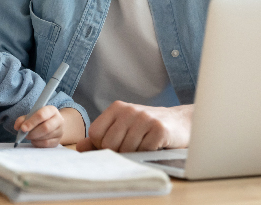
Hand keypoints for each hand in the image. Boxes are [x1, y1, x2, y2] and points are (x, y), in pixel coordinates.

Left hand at [14, 105, 64, 147]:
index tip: (23, 128)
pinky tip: (34, 140)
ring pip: (45, 137)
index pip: (42, 115)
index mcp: (51, 110)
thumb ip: (23, 119)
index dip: (31, 122)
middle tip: (25, 134)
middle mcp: (58, 119)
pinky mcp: (58, 140)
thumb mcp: (31, 116)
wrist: (52, 125)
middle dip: (32, 132)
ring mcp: (60, 131)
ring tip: (30, 136)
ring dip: (34, 138)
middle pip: (46, 127)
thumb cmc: (39, 120)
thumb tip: (18, 127)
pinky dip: (37, 143)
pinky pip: (46, 144)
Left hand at [76, 102, 191, 151]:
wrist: (180, 123)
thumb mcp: (123, 127)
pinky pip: (143, 151)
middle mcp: (130, 110)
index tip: (117, 145)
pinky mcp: (159, 129)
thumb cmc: (148, 127)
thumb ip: (101, 136)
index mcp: (117, 107)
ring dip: (135, 153)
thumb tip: (80, 147)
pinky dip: (147, 153)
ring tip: (144, 145)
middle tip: (132, 147)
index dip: (103, 146)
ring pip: (126, 149)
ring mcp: (145, 118)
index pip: (96, 134)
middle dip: (119, 152)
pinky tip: (154, 145)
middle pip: (109, 144)